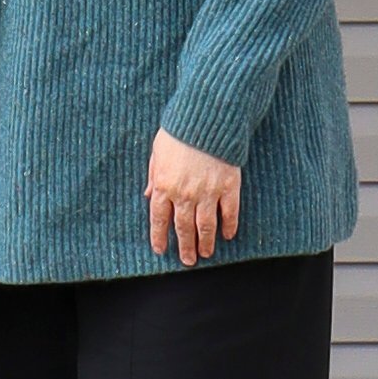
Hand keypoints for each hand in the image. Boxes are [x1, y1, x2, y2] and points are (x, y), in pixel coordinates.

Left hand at [146, 131, 243, 266]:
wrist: (207, 118)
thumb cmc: (180, 131)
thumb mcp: (157, 151)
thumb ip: (153, 175)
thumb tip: (147, 195)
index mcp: (164, 185)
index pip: (159, 219)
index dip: (160, 237)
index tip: (161, 250)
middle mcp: (184, 194)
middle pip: (183, 228)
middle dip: (185, 247)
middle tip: (188, 260)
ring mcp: (208, 192)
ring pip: (206, 226)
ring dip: (206, 242)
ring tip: (206, 253)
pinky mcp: (228, 186)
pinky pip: (230, 212)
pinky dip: (229, 225)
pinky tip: (228, 235)